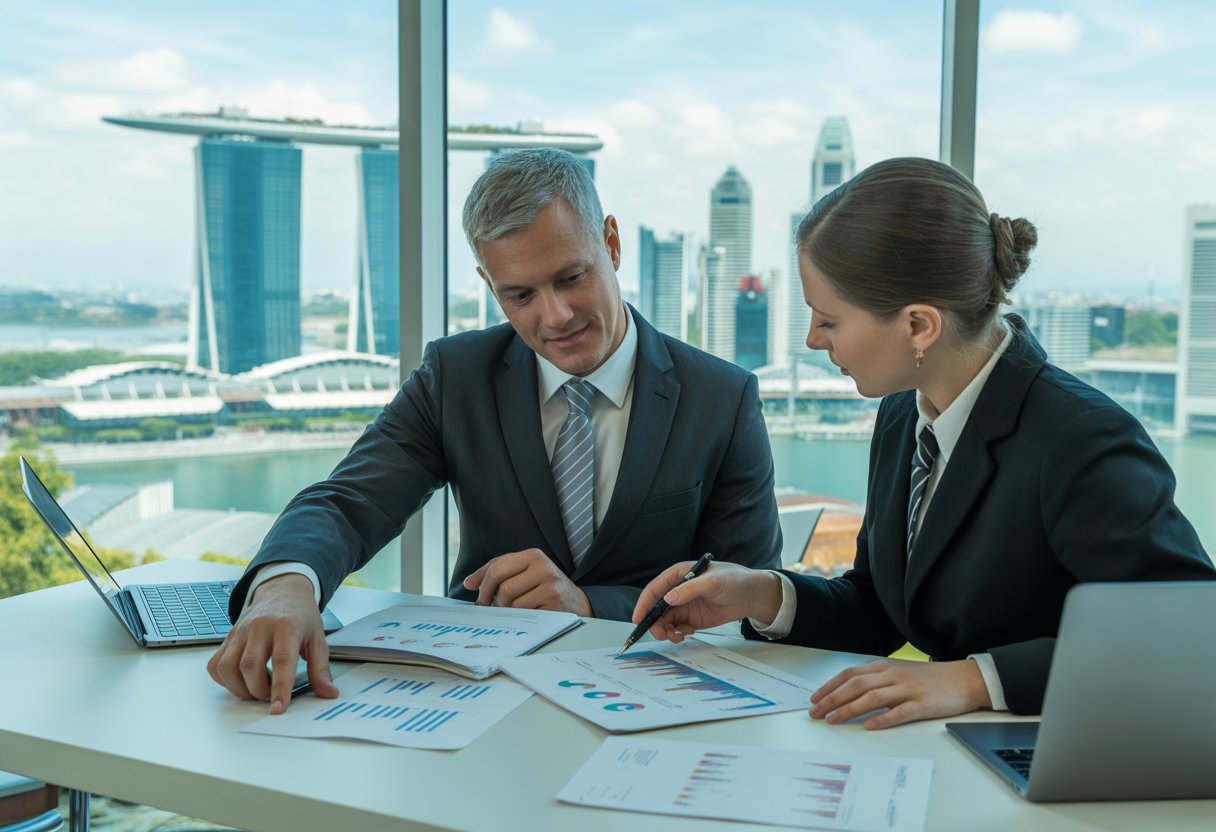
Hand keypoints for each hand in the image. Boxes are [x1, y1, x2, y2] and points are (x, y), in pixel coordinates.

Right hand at [206, 573, 339, 713]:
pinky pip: (216, 665)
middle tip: (272, 694)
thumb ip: (321, 669)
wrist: (282, 590)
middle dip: (259, 691)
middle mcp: (260, 627)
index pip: (282, 659)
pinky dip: (226, 681)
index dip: (280, 687)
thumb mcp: (318, 639)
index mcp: (287, 626)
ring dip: (241, 689)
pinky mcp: (228, 637)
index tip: (279, 708)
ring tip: (259, 687)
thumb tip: (328, 693)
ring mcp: (240, 631)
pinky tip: (243, 680)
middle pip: (250, 666)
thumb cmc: (300, 616)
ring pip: (228, 668)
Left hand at [463, 549, 590, 615]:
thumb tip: (468, 583)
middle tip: (495, 607)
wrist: (574, 601)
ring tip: (515, 609)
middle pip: (504, 588)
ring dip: (509, 611)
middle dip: (495, 601)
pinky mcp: (555, 605)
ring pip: (514, 604)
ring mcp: (551, 586)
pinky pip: (527, 615)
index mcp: (533, 555)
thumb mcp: (522, 570)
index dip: (484, 586)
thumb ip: (494, 571)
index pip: (497, 569)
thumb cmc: (542, 584)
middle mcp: (544, 567)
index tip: (482, 598)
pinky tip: (529, 613)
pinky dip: (522, 618)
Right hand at [631, 562, 782, 642]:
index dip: (644, 604)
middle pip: (657, 608)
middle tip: (661, 635)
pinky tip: (687, 634)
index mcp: (678, 575)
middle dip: (655, 622)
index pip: (655, 589)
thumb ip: (689, 589)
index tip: (637, 619)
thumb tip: (668, 599)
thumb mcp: (712, 582)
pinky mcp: (692, 617)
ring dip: (666, 631)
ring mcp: (684, 605)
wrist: (751, 595)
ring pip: (665, 620)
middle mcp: (678, 590)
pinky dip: (678, 634)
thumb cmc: (734, 580)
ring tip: (677, 637)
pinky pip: (677, 628)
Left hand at [809, 658, 990, 729]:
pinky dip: (882, 719)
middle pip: (855, 686)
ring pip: (872, 697)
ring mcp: (907, 689)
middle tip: (815, 713)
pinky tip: (869, 726)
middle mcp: (893, 676)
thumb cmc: (930, 679)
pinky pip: (899, 712)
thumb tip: (850, 691)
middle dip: (832, 699)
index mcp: (885, 667)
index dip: (830, 686)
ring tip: (833, 720)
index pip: (850, 675)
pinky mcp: (922, 705)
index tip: (814, 698)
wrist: (964, 679)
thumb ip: (877, 679)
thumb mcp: (899, 672)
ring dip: (849, 709)